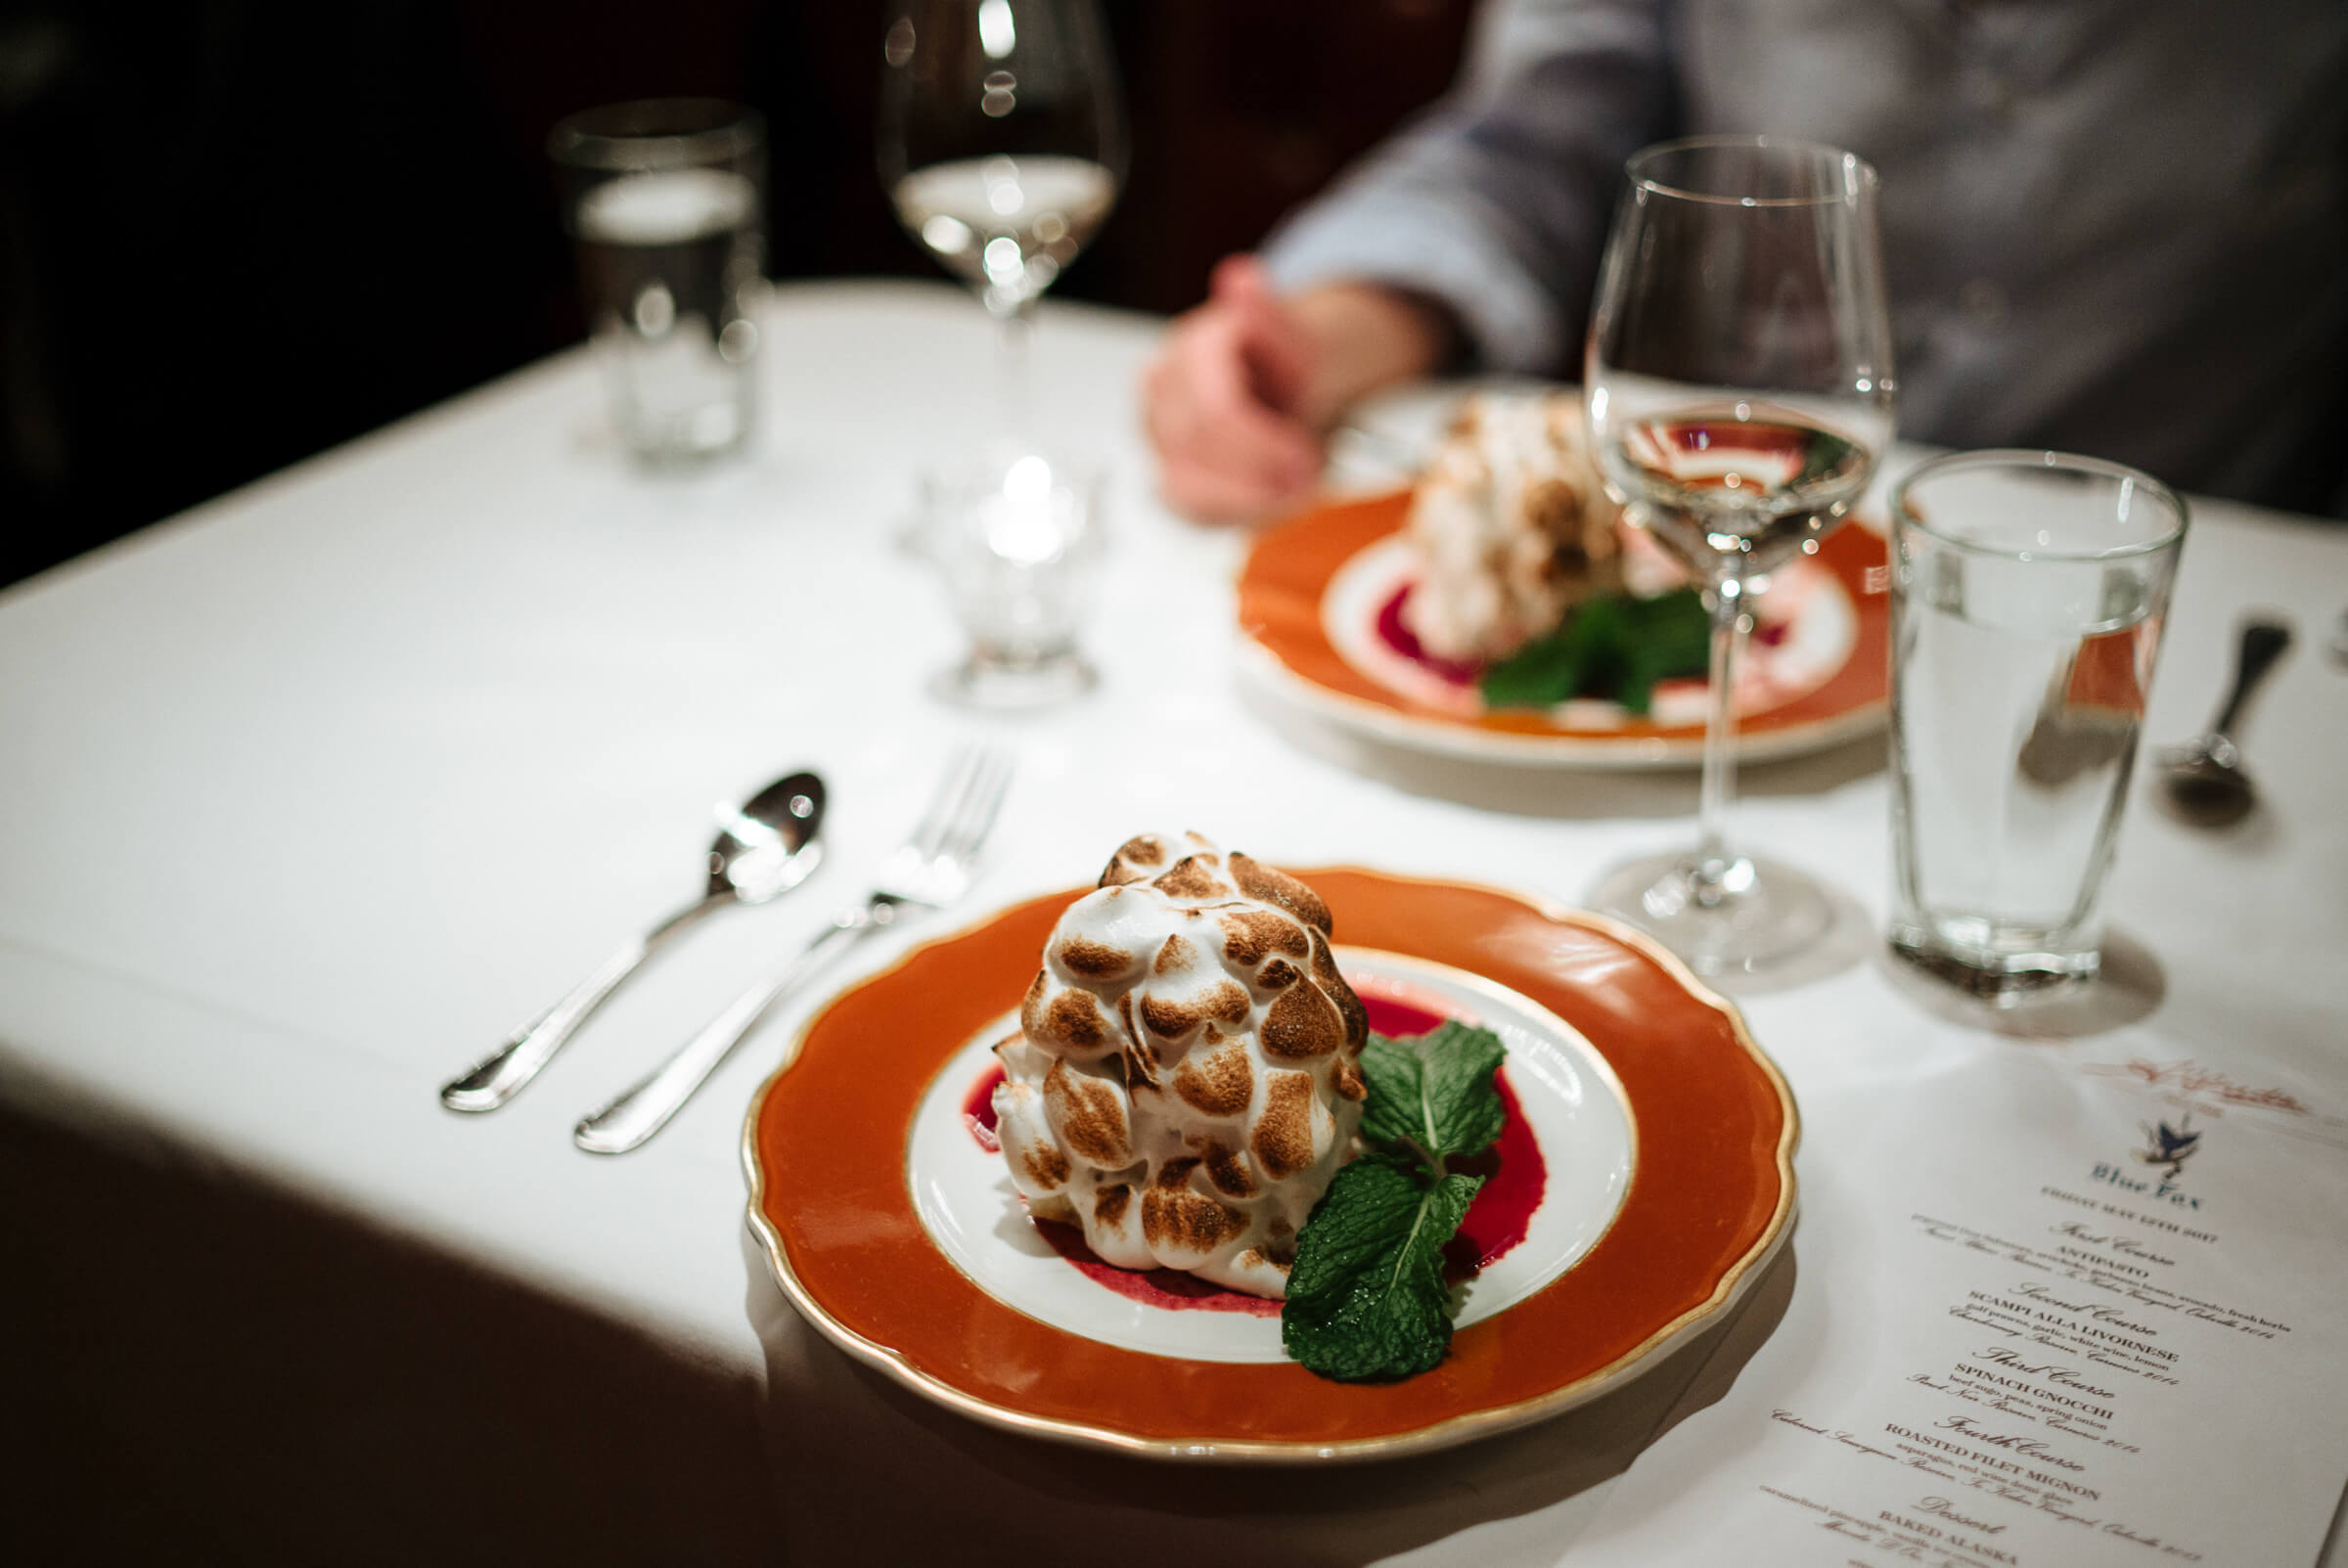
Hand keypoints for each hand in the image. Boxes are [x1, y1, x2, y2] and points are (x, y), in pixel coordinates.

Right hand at [1141, 256, 1322, 522]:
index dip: (1262, 445)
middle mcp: (1158, 387)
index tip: (1307, 459)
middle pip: (1200, 450)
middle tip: (1307, 474)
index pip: (1213, 410)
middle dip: (1260, 471)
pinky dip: (1237, 511)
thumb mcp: (1299, 340)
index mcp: (1189, 346)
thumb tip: (1240, 277)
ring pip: (1187, 487)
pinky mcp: (1162, 471)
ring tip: (1294, 487)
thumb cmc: (1290, 367)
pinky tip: (1269, 498)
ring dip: (1250, 497)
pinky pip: (1188, 508)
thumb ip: (1269, 316)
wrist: (1287, 387)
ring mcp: (1154, 432)